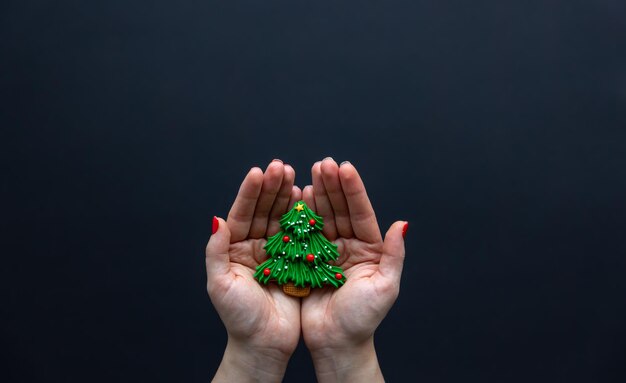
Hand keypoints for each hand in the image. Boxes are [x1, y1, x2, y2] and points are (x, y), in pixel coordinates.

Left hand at [206, 160, 301, 382]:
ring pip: (281, 217)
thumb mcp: (220, 284)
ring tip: (295, 174)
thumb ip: (216, 251)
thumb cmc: (239, 318)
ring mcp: (276, 252)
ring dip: (287, 195)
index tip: (258, 172)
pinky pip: (300, 234)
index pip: (241, 214)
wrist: (265, 343)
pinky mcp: (295, 261)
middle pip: (263, 210)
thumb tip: (216, 220)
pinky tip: (307, 197)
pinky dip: (304, 215)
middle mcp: (254, 246)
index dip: (249, 193)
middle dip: (271, 187)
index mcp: (234, 249)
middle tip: (281, 167)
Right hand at [300, 158, 406, 381]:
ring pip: (321, 216)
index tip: (344, 167)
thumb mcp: (385, 287)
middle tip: (322, 164)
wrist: (336, 343)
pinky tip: (295, 196)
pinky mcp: (306, 261)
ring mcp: (326, 252)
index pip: (361, 213)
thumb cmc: (363, 319)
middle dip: (331, 185)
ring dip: (315, 194)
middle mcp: (349, 245)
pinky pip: (303, 233)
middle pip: (339, 209)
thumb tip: (401, 224)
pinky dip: (299, 214)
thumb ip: (393, 255)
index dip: (353, 190)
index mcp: (369, 249)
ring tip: (308, 172)